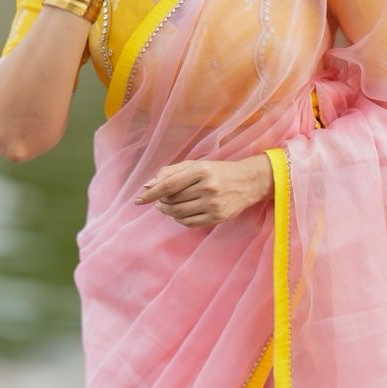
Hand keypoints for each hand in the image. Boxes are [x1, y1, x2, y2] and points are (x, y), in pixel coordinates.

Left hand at [134, 155, 273, 227]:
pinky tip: (180, 213)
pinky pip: (189, 223)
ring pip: (178, 213)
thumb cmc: (218, 171)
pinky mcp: (217, 217)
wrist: (248, 182)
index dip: (151, 194)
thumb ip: (171, 172)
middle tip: (160, 199)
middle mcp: (208, 187)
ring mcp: (213, 204)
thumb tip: (148, 186)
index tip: (138, 200)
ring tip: (167, 206)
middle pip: (172, 200)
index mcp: (201, 170)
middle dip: (161, 201)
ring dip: (167, 211)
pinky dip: (179, 219)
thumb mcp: (196, 165)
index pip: (169, 184)